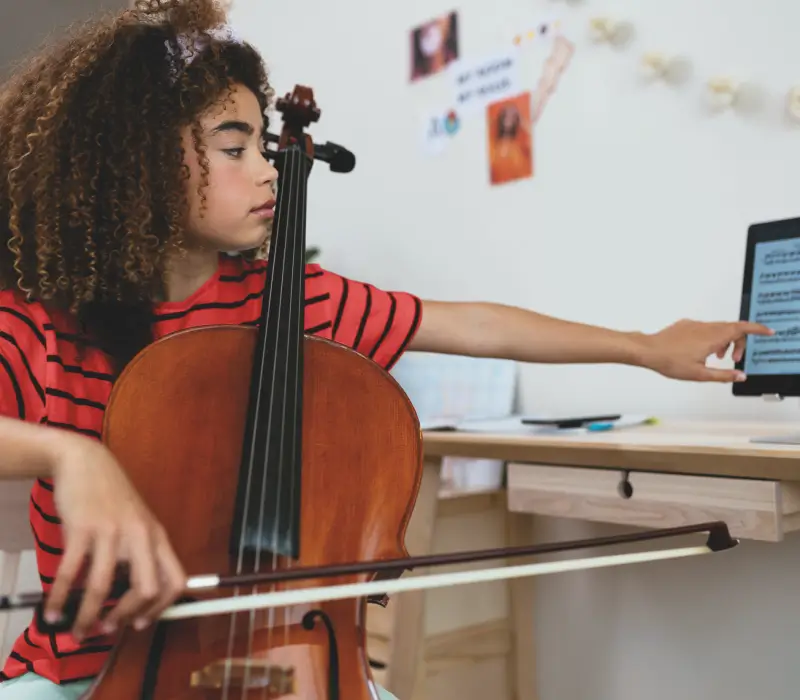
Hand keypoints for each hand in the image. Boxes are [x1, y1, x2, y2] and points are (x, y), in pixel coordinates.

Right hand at [45, 434, 185, 640]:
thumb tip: (133, 599)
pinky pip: (71, 573)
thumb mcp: (136, 523)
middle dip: (126, 617)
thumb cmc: (111, 498)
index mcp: (157, 536)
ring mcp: (112, 531)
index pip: (176, 581)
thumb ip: (139, 554)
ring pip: (104, 587)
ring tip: (76, 631)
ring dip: (88, 616)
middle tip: (108, 629)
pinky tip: (52, 611)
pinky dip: (59, 598)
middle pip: (148, 589)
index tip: (140, 623)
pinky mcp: (83, 528)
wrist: (87, 462)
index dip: (162, 609)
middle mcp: (140, 535)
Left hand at [639, 319, 773, 381]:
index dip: (757, 329)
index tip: (767, 332)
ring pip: (718, 328)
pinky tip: (701, 352)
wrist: (647, 350)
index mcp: (712, 337)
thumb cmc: (669, 361)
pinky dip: (711, 338)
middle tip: (734, 360)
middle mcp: (705, 327)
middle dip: (738, 343)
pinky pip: (704, 328)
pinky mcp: (685, 324)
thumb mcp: (699, 375)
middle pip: (732, 328)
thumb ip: (723, 376)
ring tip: (717, 358)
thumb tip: (740, 376)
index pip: (742, 328)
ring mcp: (694, 324)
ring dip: (724, 342)